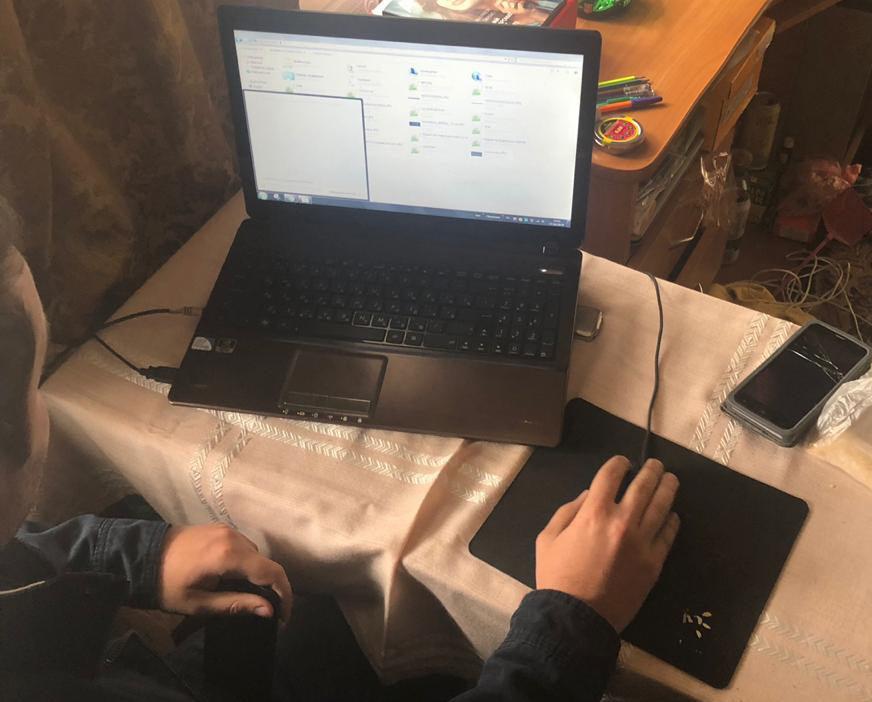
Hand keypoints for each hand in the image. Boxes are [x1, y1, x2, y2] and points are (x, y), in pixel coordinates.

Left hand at [159, 524, 292, 620]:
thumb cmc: (167, 585)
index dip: (284, 595)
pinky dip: (246, 563)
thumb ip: (237, 604)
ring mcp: (226, 529)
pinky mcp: (219, 527)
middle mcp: (234, 537)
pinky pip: (242, 546)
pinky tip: (234, 579)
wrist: (139, 556)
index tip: (283, 618)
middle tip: (265, 612)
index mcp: (229, 555)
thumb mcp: (199, 603)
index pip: (271, 573)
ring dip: (258, 575)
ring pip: (254, 555)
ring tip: (249, 597)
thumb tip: (269, 611)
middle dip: (271, 588)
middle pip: (265, 563)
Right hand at [535, 456, 679, 632]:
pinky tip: (672, 515)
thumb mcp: (548, 538)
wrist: (575, 618)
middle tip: (655, 465)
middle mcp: (621, 522)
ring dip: (667, 489)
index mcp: (593, 513)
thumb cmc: (556, 577)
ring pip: (661, 507)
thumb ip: (567, 511)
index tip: (623, 462)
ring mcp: (642, 543)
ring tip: (671, 480)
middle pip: (643, 486)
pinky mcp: (654, 564)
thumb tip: (588, 496)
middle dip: (650, 471)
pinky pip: (668, 536)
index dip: (618, 464)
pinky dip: (672, 521)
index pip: (611, 476)